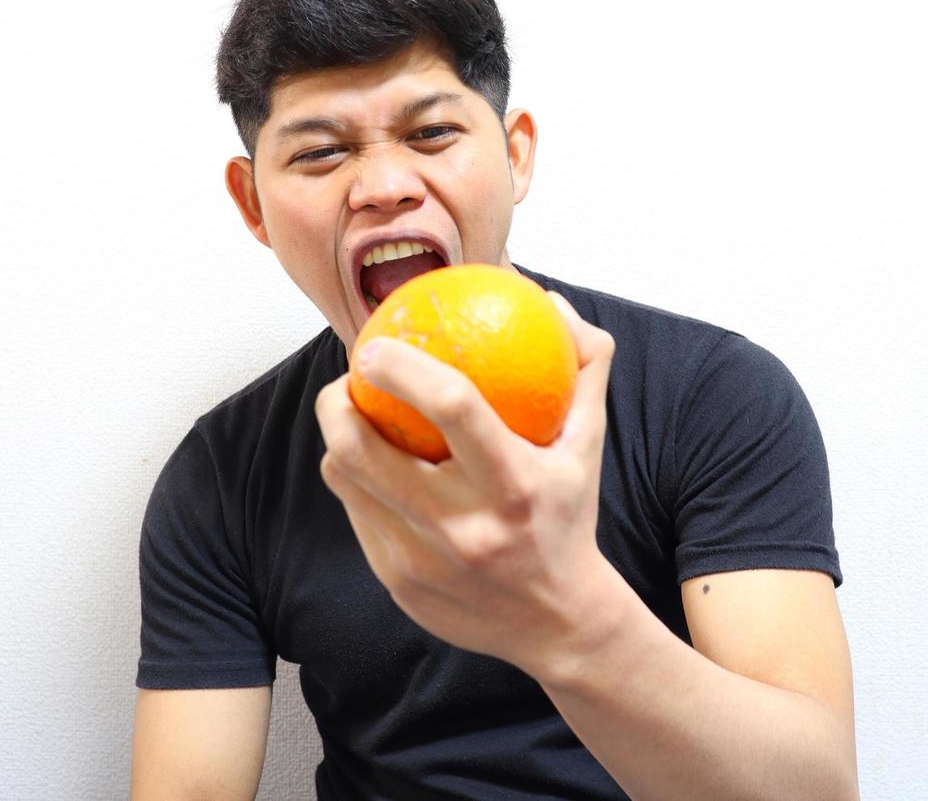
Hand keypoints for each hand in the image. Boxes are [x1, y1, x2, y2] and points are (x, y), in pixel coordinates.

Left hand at [313, 290, 620, 677]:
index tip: (378, 343)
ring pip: (346, 479)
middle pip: (364, 450)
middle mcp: (465, 525)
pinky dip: (357, 480)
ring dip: (339, 435)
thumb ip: (584, 364)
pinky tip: (368, 462)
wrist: (559, 625)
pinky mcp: (397, 583)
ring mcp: (423, 559)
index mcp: (516, 484)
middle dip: (339, 399)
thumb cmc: (569, 517)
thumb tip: (551, 301)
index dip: (402, 367)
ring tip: (352, 410)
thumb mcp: (588, 442)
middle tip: (352, 374)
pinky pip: (356, 513)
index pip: (452, 407)